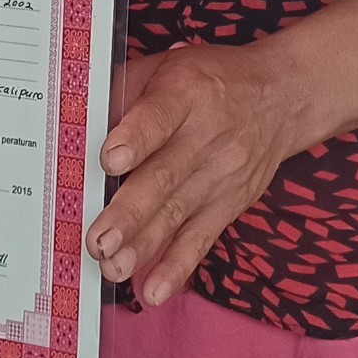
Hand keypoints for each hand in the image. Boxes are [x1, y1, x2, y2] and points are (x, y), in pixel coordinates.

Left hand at [87, 39, 313, 303]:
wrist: (282, 97)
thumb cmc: (209, 81)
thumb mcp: (168, 67)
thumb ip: (124, 91)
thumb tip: (76, 122)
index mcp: (185, 94)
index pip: (159, 117)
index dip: (135, 139)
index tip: (109, 160)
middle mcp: (206, 137)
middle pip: (165, 176)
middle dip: (128, 212)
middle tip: (98, 240)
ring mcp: (221, 176)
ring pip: (178, 214)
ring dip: (143, 246)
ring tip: (113, 267)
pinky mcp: (229, 205)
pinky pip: (201, 240)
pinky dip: (177, 267)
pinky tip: (154, 290)